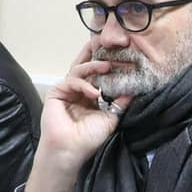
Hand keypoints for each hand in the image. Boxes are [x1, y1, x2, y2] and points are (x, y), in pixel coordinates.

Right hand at [19, 40, 131, 191]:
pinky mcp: (56, 92)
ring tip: (107, 67)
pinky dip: (84, 84)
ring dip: (93, 66)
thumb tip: (135, 89)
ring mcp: (66, 90)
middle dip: (95, 53)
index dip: (106, 63)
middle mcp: (78, 91)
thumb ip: (121, 102)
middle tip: (105, 41)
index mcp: (90, 96)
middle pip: (85, 66)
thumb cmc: (88, 139)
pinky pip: (71, 81)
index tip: (119, 53)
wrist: (70, 151)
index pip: (98, 74)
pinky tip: (94, 93)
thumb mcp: (111, 117)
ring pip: (79, 70)